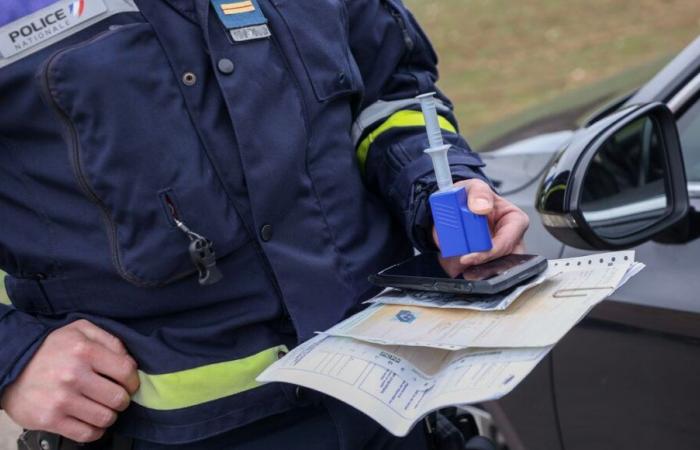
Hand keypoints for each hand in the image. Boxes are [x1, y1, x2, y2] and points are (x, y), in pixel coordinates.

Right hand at [0, 320, 139, 442]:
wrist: (13, 367)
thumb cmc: (52, 349)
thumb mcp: (80, 330)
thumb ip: (109, 339)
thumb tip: (130, 362)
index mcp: (84, 350)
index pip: (126, 371)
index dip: (132, 380)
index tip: (128, 383)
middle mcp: (73, 375)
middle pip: (118, 398)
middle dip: (122, 399)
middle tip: (114, 396)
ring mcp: (61, 399)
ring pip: (106, 418)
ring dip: (108, 415)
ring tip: (101, 407)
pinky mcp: (50, 419)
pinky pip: (87, 434)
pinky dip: (94, 430)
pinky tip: (90, 420)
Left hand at [433, 179, 528, 274]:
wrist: (454, 206)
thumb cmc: (472, 197)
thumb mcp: (474, 187)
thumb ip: (478, 193)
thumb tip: (481, 207)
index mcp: (514, 220)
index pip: (508, 241)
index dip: (489, 252)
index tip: (468, 257)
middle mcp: (509, 240)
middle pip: (504, 262)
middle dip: (484, 267)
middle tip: (462, 264)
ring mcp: (497, 253)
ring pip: (490, 270)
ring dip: (473, 270)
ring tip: (454, 264)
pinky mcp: (482, 262)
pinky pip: (475, 272)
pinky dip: (461, 271)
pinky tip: (452, 266)